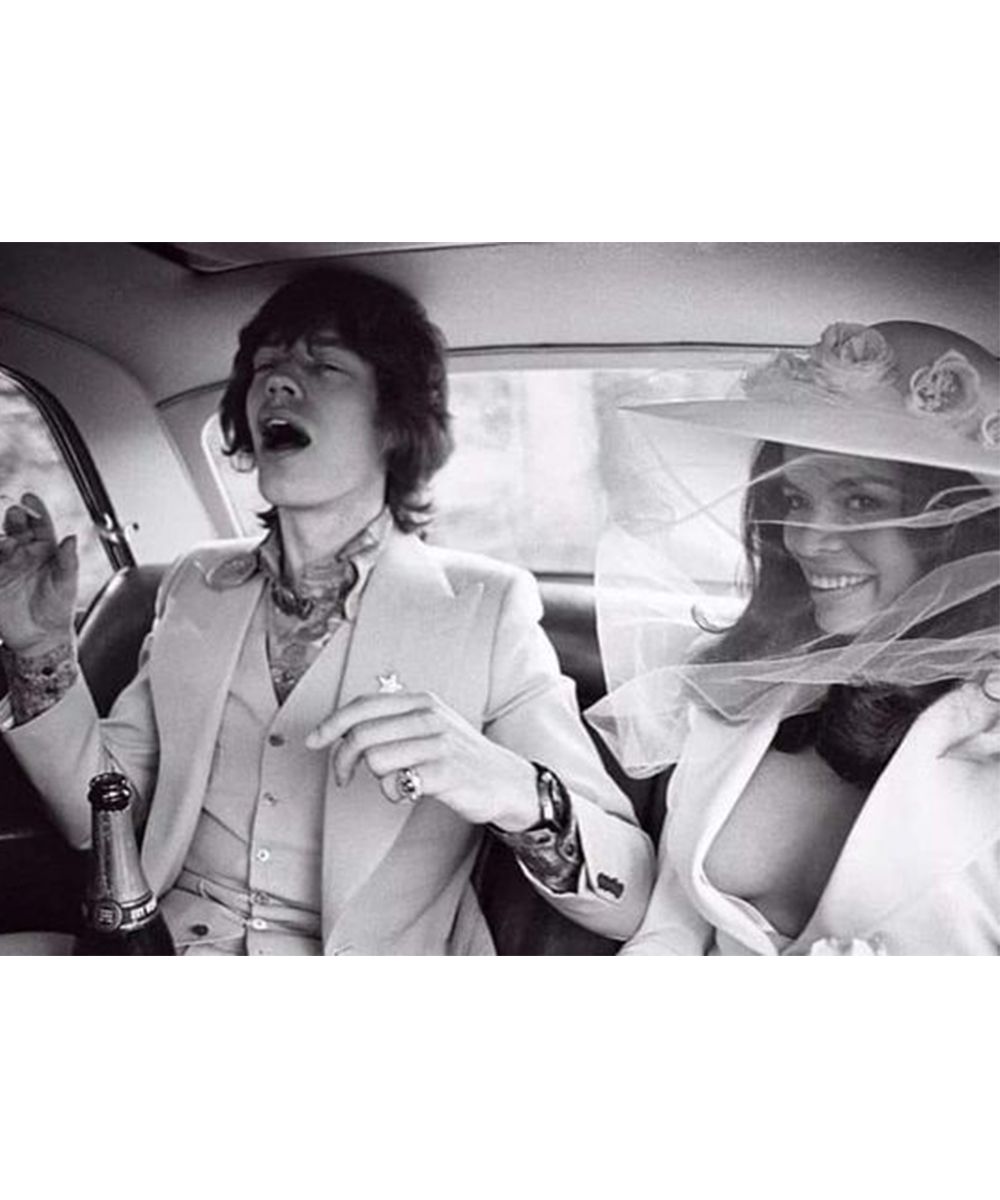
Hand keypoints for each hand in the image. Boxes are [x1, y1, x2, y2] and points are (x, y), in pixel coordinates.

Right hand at [0, 493, 77, 652]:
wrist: (40, 637)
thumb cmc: (58, 609)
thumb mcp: (67, 584)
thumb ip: (68, 561)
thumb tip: (72, 538)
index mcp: (46, 550)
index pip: (40, 525)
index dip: (35, 510)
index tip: (30, 498)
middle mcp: (25, 552)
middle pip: (16, 527)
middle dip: (14, 517)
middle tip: (14, 513)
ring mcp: (7, 563)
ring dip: (0, 536)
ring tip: (6, 541)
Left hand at [306, 690, 540, 830]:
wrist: (507, 781)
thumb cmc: (459, 755)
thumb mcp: (431, 724)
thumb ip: (393, 720)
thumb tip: (342, 727)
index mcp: (422, 701)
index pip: (363, 705)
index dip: (331, 723)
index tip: (313, 741)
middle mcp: (429, 717)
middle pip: (361, 734)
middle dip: (341, 759)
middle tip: (342, 778)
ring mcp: (439, 744)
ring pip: (375, 760)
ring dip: (376, 778)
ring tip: (395, 782)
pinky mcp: (445, 772)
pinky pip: (396, 784)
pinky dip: (394, 793)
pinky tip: (411, 792)